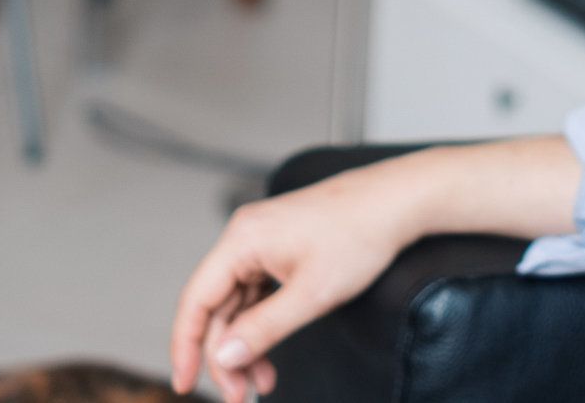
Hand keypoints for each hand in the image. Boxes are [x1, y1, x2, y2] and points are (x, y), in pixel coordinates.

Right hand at [170, 161, 425, 400]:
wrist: (399, 201)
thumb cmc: (361, 235)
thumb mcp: (312, 294)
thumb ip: (263, 329)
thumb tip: (223, 357)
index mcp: (243, 240)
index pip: (195, 300)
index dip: (185, 347)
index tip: (184, 384)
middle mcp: (246, 236)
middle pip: (217, 307)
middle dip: (226, 355)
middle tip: (240, 396)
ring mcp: (263, 241)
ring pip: (239, 304)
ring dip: (247, 345)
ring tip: (262, 383)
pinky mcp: (281, 247)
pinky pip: (258, 293)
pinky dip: (262, 325)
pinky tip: (271, 354)